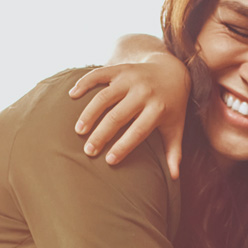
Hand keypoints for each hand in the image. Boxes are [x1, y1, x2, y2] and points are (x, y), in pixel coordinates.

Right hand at [69, 55, 189, 178]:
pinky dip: (84, 83)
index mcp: (158, 109)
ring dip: (89, 114)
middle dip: (101, 135)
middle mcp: (143, 92)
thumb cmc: (171, 106)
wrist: (172, 71)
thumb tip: (174, 178)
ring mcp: (130, 78)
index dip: (123, 146)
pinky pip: (98, 74)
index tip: (109, 161)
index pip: (138, 131)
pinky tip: (71, 95)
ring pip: (104, 97)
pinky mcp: (120, 69)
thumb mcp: (176, 127)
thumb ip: (174, 152)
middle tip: (88, 151)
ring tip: (78, 131)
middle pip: (117, 116)